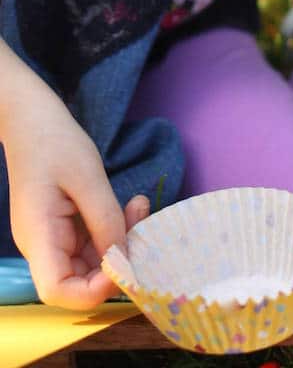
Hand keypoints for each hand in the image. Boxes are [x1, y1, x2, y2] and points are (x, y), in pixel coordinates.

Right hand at [3, 83, 149, 308]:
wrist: (32, 118)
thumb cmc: (55, 142)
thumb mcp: (88, 177)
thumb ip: (106, 220)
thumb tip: (124, 258)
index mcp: (39, 235)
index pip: (59, 291)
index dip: (94, 290)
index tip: (126, 260)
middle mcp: (42, 245)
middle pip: (80, 281)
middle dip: (118, 260)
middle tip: (142, 223)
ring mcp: (52, 237)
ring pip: (91, 262)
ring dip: (121, 243)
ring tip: (139, 207)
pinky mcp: (64, 227)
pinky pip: (92, 242)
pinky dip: (114, 230)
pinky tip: (130, 207)